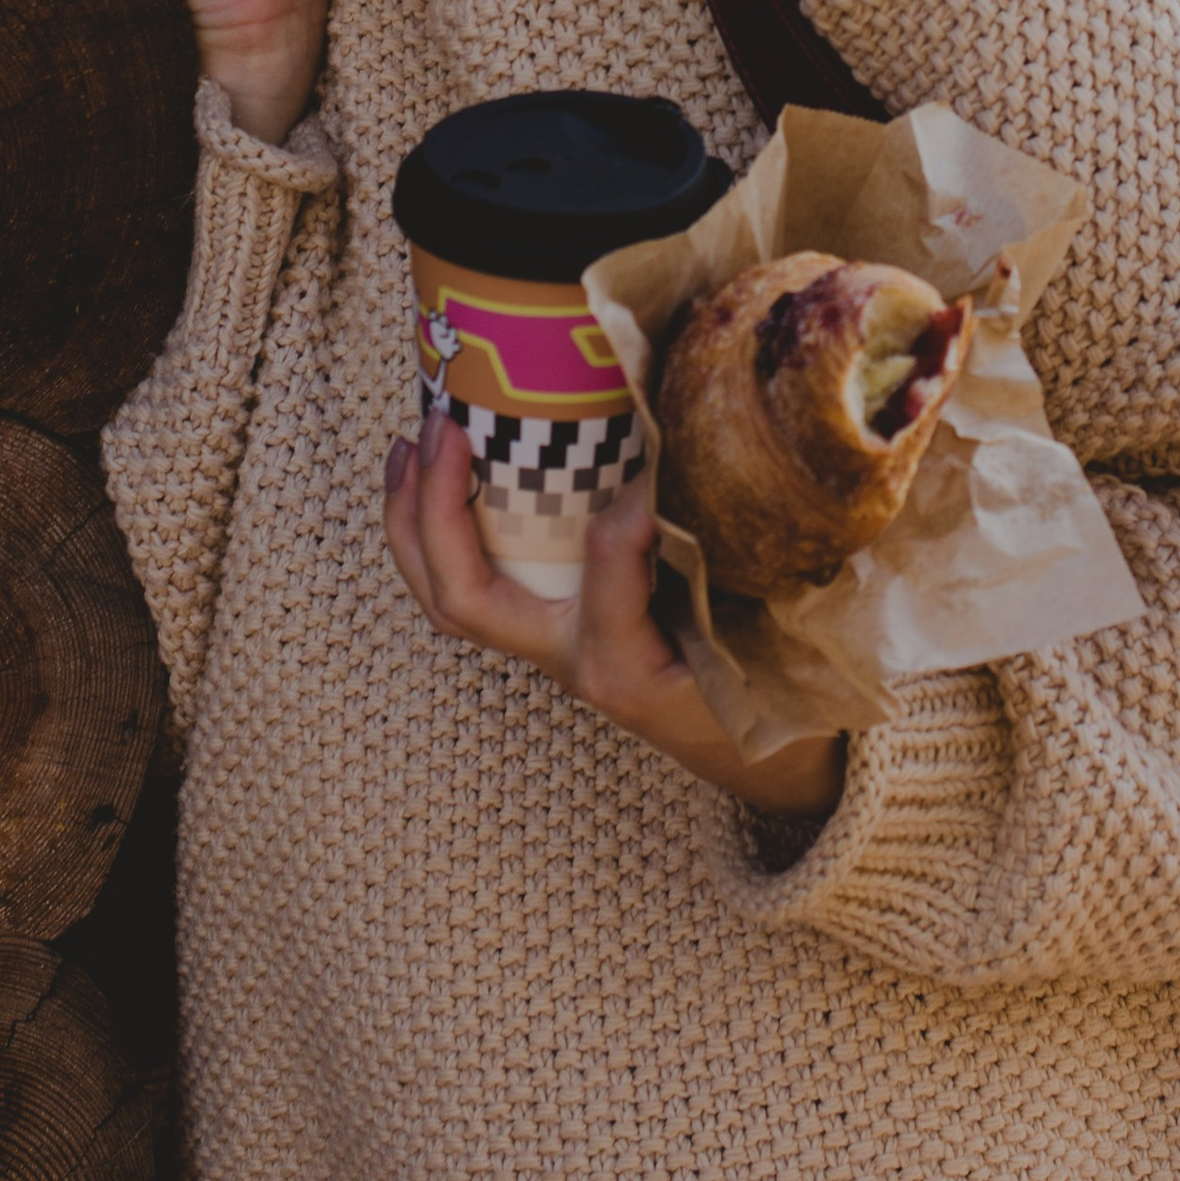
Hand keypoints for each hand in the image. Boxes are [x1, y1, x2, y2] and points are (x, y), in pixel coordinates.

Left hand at [383, 412, 845, 821]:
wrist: (758, 751)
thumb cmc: (767, 684)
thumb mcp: (767, 635)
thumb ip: (743, 565)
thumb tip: (714, 473)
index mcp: (625, 667)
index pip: (607, 576)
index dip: (624, 519)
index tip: (650, 472)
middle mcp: (569, 660)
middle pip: (465, 598)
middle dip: (439, 511)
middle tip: (446, 429)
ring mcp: (548, 645)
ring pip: (447, 596)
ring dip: (416, 517)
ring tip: (412, 439)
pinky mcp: (548, 625)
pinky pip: (473, 582)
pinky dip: (445, 526)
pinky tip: (442, 466)